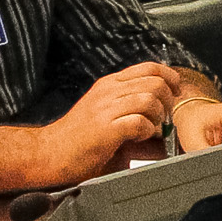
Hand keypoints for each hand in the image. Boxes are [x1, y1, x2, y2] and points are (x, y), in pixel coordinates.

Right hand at [40, 62, 183, 180]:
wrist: (46, 153)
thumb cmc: (77, 136)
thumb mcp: (104, 110)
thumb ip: (129, 103)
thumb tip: (162, 105)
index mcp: (109, 84)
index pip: (150, 67)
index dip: (170, 78)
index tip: (174, 92)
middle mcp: (108, 91)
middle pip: (156, 82)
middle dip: (167, 101)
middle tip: (161, 117)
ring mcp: (105, 109)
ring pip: (150, 99)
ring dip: (157, 117)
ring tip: (147, 129)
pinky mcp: (105, 129)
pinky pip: (140, 122)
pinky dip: (146, 132)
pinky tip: (136, 138)